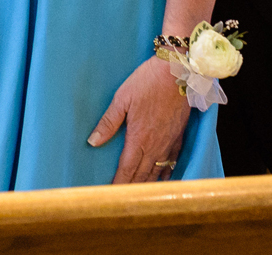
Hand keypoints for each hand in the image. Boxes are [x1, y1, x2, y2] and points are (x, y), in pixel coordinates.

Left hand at [88, 57, 190, 183]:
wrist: (177, 73)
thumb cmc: (147, 82)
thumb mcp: (122, 99)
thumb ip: (108, 123)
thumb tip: (92, 142)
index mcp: (139, 138)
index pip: (127, 169)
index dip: (118, 183)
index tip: (110, 195)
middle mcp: (155, 146)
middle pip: (142, 175)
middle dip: (131, 188)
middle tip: (121, 199)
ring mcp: (169, 143)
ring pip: (158, 172)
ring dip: (147, 184)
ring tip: (138, 194)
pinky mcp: (179, 137)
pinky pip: (173, 163)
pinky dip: (166, 174)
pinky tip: (162, 179)